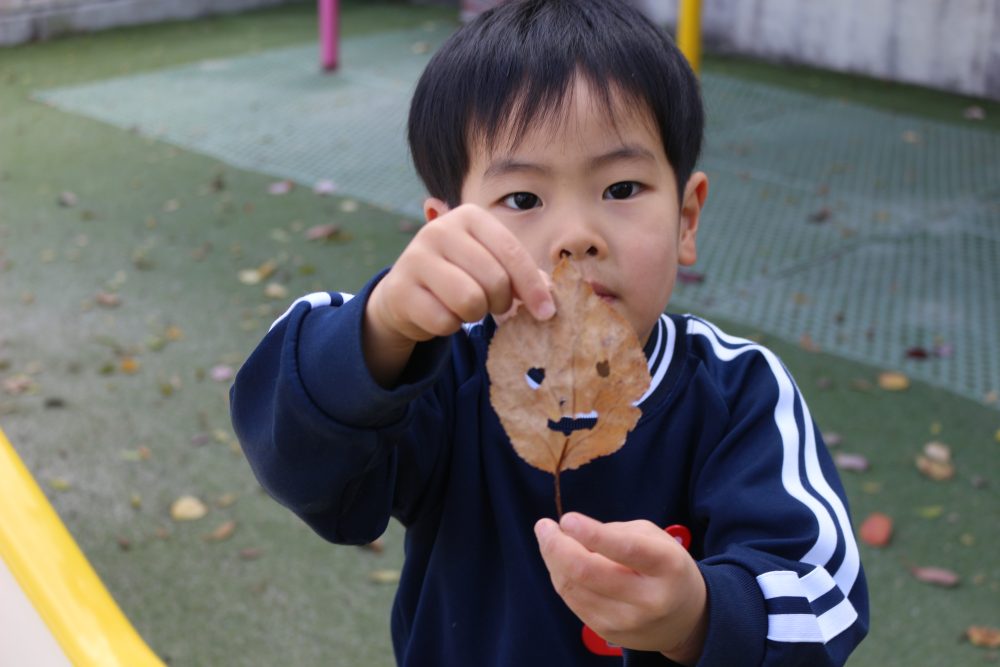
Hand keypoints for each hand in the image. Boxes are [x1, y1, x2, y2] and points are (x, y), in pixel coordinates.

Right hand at [364, 204, 554, 384]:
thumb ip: (521, 275)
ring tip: (465, 306)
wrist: (405, 292)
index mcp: (469, 216)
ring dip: (474, 314)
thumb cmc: (460, 276)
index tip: (546, 313)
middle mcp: (439, 230)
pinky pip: (444, 321)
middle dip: (500, 302)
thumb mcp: (490, 264)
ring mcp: (415, 257)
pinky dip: (449, 326)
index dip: (533, 286)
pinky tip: (441, 313)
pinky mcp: (399, 289)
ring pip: (469, 301)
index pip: (512, 252)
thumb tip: (549, 299)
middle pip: (494, 280)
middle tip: (490, 304)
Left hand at [535, 512, 706, 664]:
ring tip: (551, 539)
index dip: (591, 534)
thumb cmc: (664, 566)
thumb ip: (615, 532)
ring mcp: (626, 621)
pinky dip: (561, 577)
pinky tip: (561, 562)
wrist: (684, 618)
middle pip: (587, 572)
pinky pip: (572, 600)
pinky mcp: (608, 633)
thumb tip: (570, 535)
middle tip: (543, 526)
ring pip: (572, 586)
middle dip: (556, 546)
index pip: (626, 549)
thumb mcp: (653, 538)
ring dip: (553, 559)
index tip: (566, 519)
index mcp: (666, 566)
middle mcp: (648, 599)